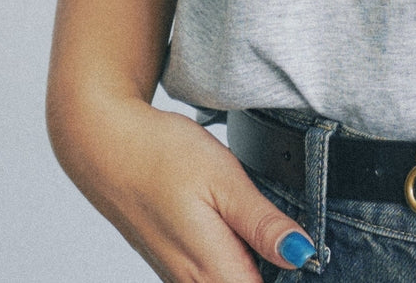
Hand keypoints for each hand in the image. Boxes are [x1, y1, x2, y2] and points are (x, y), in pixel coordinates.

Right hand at [48, 94, 316, 281]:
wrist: (104, 146)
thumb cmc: (161, 155)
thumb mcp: (224, 179)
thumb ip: (263, 224)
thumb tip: (303, 255)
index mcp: (212, 270)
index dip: (294, 274)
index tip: (311, 253)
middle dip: (277, 270)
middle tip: (293, 236)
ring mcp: (179, 277)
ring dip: (257, 266)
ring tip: (274, 231)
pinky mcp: (173, 264)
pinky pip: (213, 277)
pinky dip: (238, 260)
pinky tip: (248, 231)